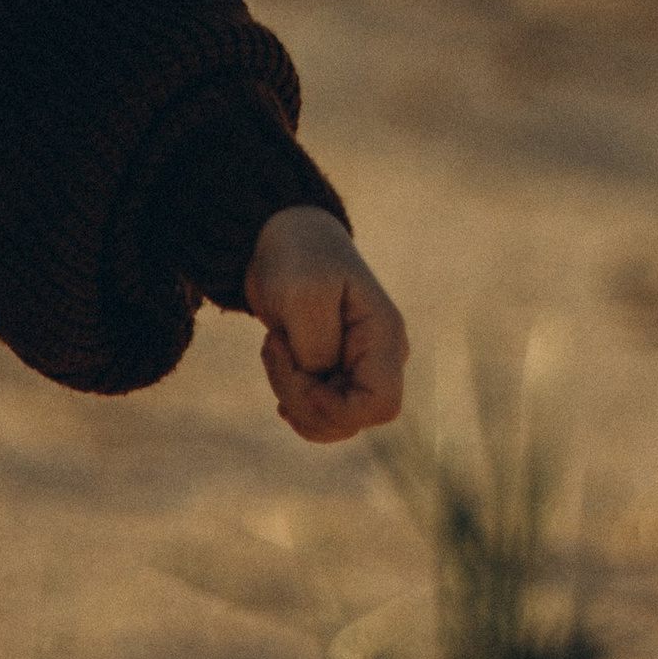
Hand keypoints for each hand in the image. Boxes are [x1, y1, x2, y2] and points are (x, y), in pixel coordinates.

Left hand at [244, 206, 408, 443]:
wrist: (282, 236)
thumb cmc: (297, 257)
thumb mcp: (303, 294)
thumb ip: (317, 345)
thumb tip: (321, 380)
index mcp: (383, 337)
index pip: (381, 405)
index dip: (338, 409)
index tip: (302, 376)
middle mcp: (378, 359)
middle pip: (351, 419)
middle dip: (302, 398)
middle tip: (274, 347)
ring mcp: (357, 368)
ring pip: (331, 421)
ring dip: (292, 395)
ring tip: (274, 347)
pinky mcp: (334, 372)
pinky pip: (319, 411)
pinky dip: (292, 398)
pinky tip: (279, 368)